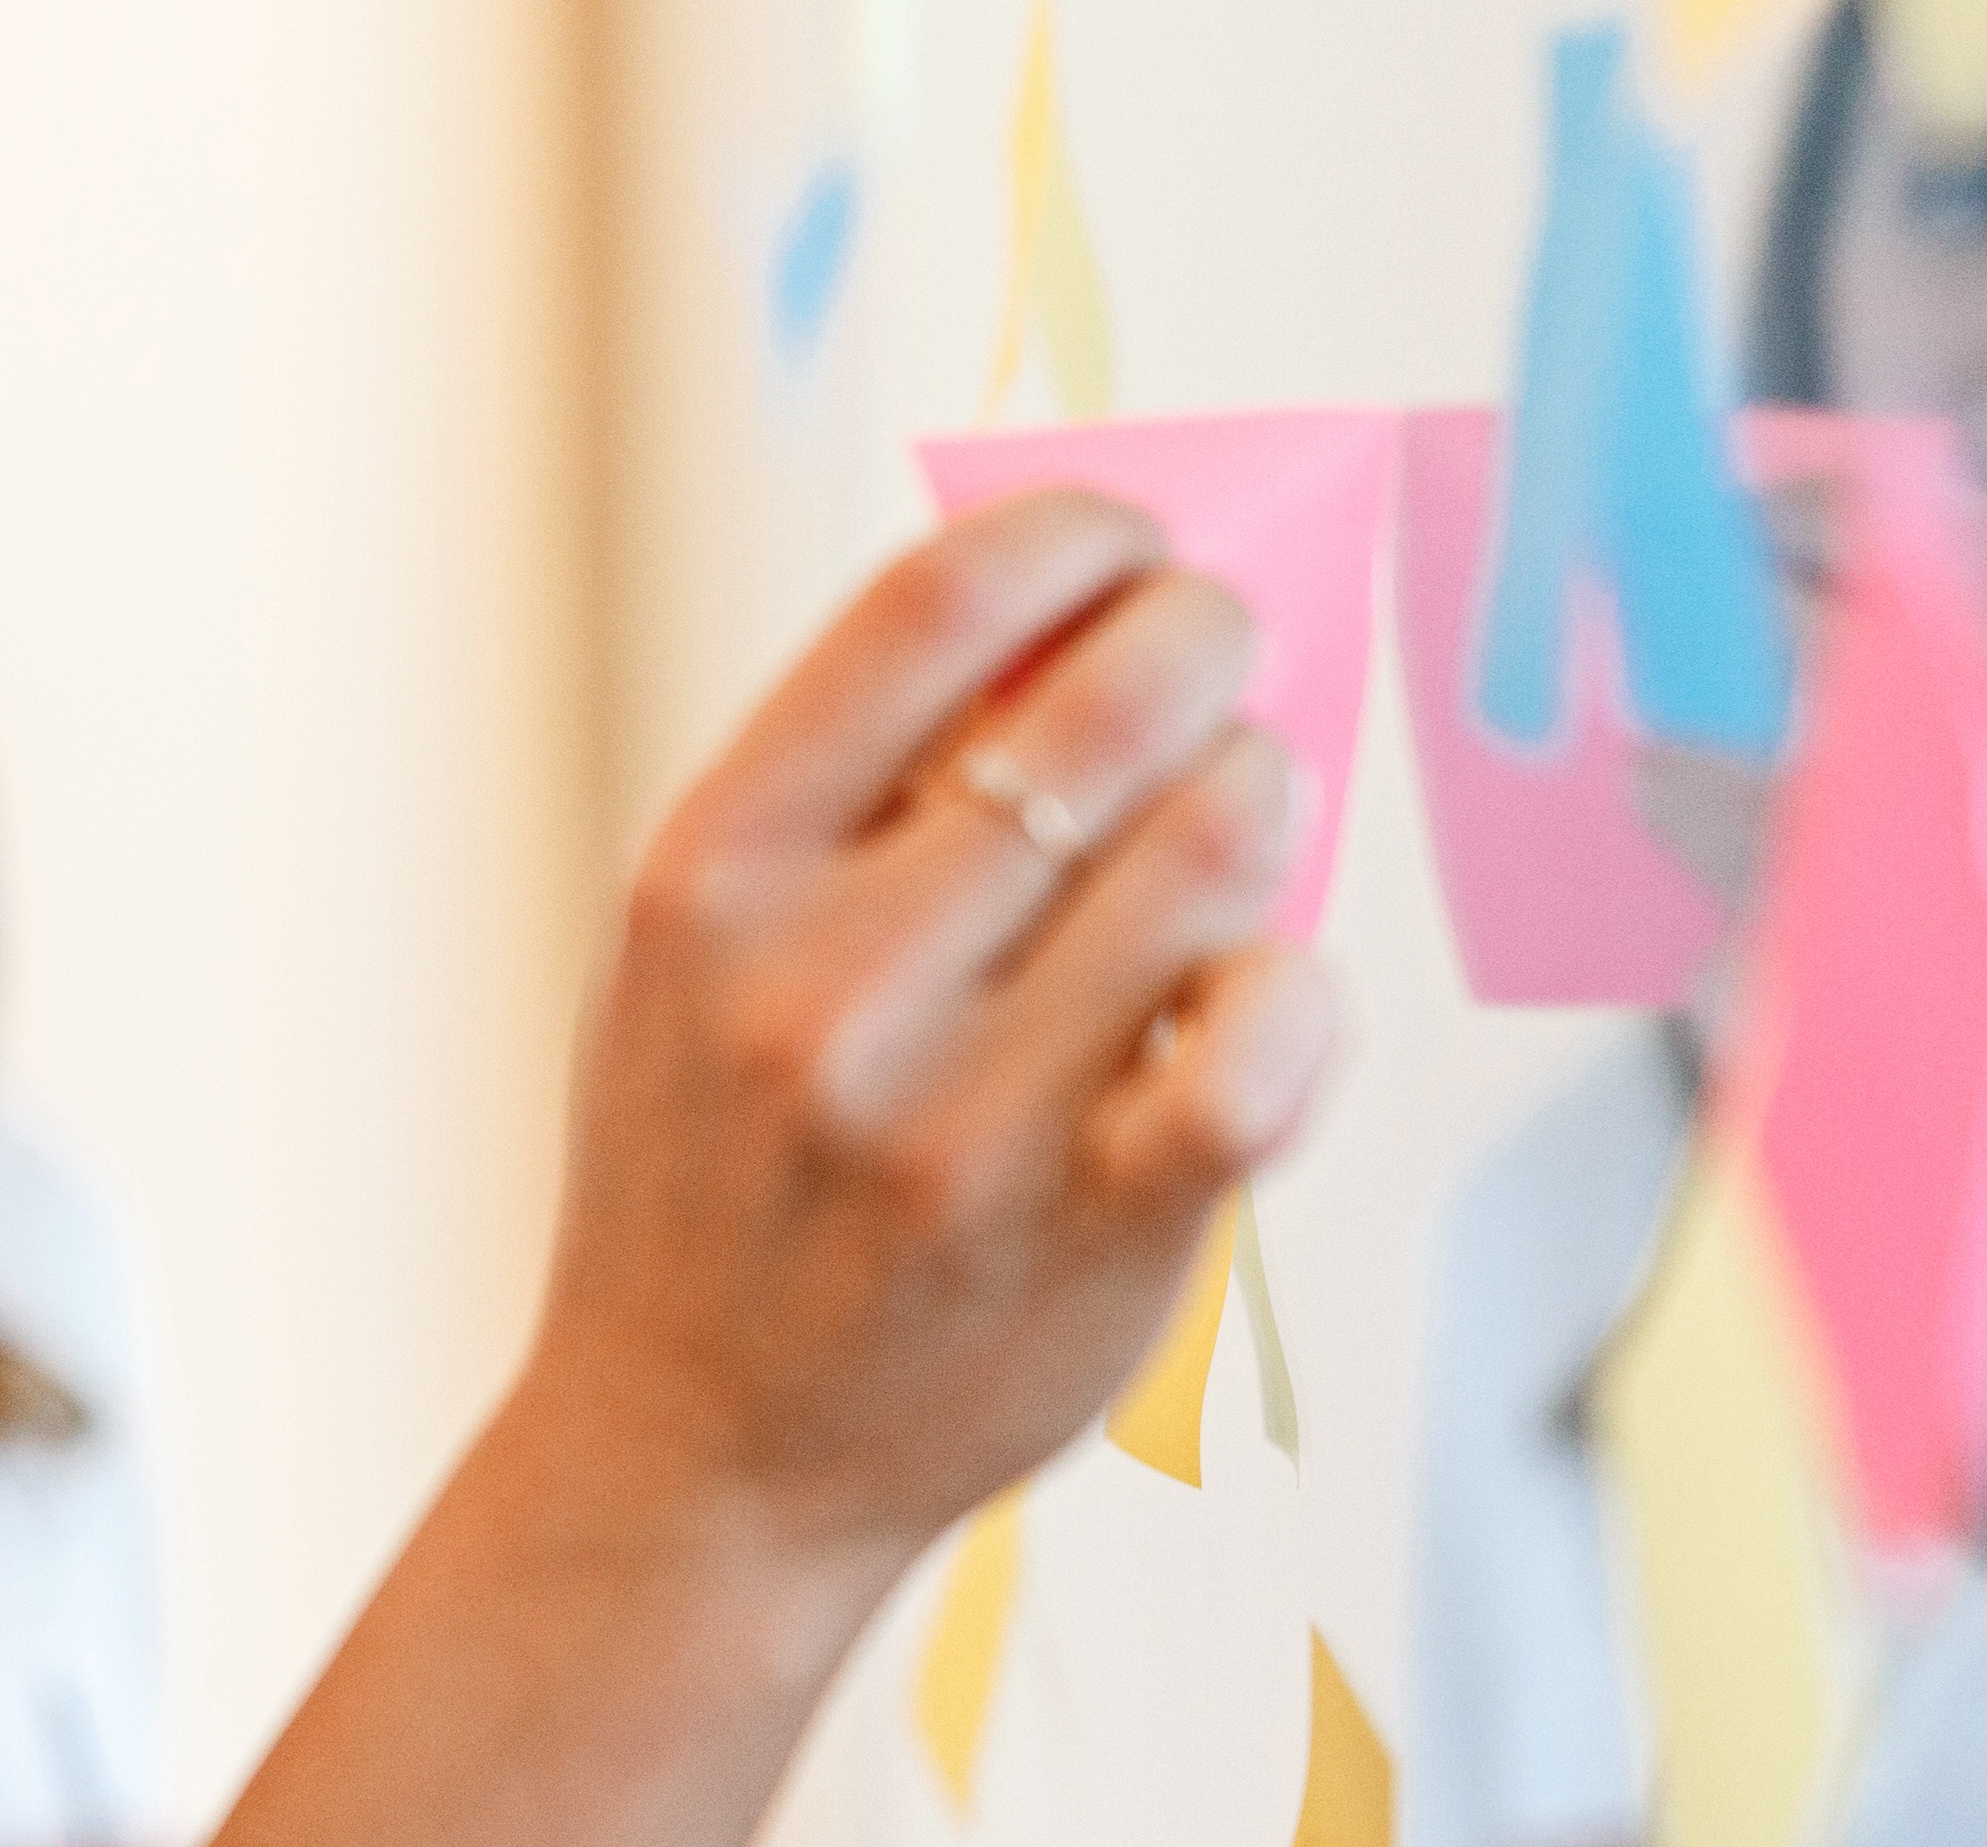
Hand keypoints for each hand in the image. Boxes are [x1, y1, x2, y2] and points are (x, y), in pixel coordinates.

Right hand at [506, 491, 1342, 1569]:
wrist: (689, 1453)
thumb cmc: (712, 1168)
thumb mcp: (691, 954)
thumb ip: (837, 795)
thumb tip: (1064, 619)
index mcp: (710, 875)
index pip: (924, 613)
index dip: (1069, 534)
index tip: (1126, 536)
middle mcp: (823, 982)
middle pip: (1101, 709)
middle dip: (1203, 640)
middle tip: (1221, 649)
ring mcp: (958, 1117)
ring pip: (1213, 853)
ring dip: (1257, 798)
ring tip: (1234, 814)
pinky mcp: (1089, 1232)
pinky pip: (1264, 1048)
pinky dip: (1297, 987)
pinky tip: (1261, 980)